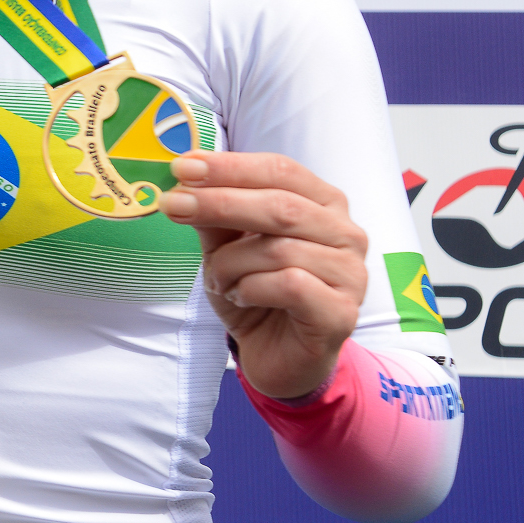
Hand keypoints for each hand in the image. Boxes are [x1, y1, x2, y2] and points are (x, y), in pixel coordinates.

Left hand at [155, 151, 367, 399]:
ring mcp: (350, 273)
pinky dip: (251, 288)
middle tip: (173, 205)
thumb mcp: (226, 247)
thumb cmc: (256, 293)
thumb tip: (186, 180)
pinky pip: (290, 285)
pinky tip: (242, 296)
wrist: (275, 357)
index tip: (183, 165)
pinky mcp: (341, 312)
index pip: (280, 170)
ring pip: (279, 249)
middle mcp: (345, 233)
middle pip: (280, 206)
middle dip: (219, 203)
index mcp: (322, 203)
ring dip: (231, 263)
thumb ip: (215, 215)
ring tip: (219, 280)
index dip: (231, 167)